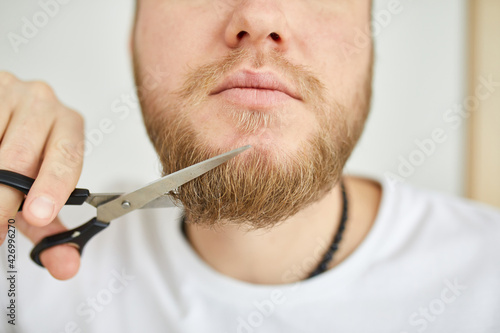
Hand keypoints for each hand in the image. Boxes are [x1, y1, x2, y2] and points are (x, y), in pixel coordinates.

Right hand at [0, 71, 84, 279]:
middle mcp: (42, 102)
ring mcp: (7, 88)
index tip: (36, 215)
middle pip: (20, 156)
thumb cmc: (22, 157)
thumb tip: (66, 266)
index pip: (66, 157)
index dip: (51, 187)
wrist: (2, 118)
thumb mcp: (40, 192)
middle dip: (2, 200)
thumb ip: (52, 231)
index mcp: (68, 124)